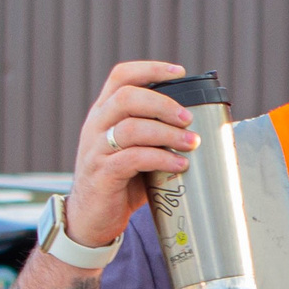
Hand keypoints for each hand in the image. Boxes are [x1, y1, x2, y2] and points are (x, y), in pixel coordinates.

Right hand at [63, 60, 197, 253]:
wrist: (90, 219)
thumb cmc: (119, 182)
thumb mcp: (133, 150)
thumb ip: (153, 135)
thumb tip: (198, 128)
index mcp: (104, 113)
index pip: (121, 76)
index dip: (150, 68)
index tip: (179, 72)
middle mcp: (96, 126)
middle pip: (127, 97)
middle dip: (163, 104)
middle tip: (188, 119)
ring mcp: (96, 149)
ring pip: (131, 128)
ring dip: (167, 133)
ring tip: (191, 143)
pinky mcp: (102, 174)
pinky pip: (133, 158)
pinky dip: (160, 159)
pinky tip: (179, 165)